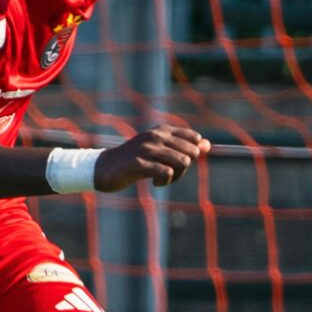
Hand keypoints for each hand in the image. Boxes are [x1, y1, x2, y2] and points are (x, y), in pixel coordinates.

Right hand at [94, 122, 212, 191]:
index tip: (178, 161)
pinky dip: (165, 181)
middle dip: (185, 167)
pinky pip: (166, 173)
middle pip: (191, 152)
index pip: (194, 138)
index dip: (192, 153)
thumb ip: (183, 146)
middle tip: (170, 173)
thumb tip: (208, 145)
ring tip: (162, 178)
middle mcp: (155, 136)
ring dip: (176, 176)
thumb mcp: (158, 149)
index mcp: (161, 130)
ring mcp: (146, 149)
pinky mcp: (138, 164)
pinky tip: (155, 182)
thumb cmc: (134, 160)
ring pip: (182, 162)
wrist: (104, 168)